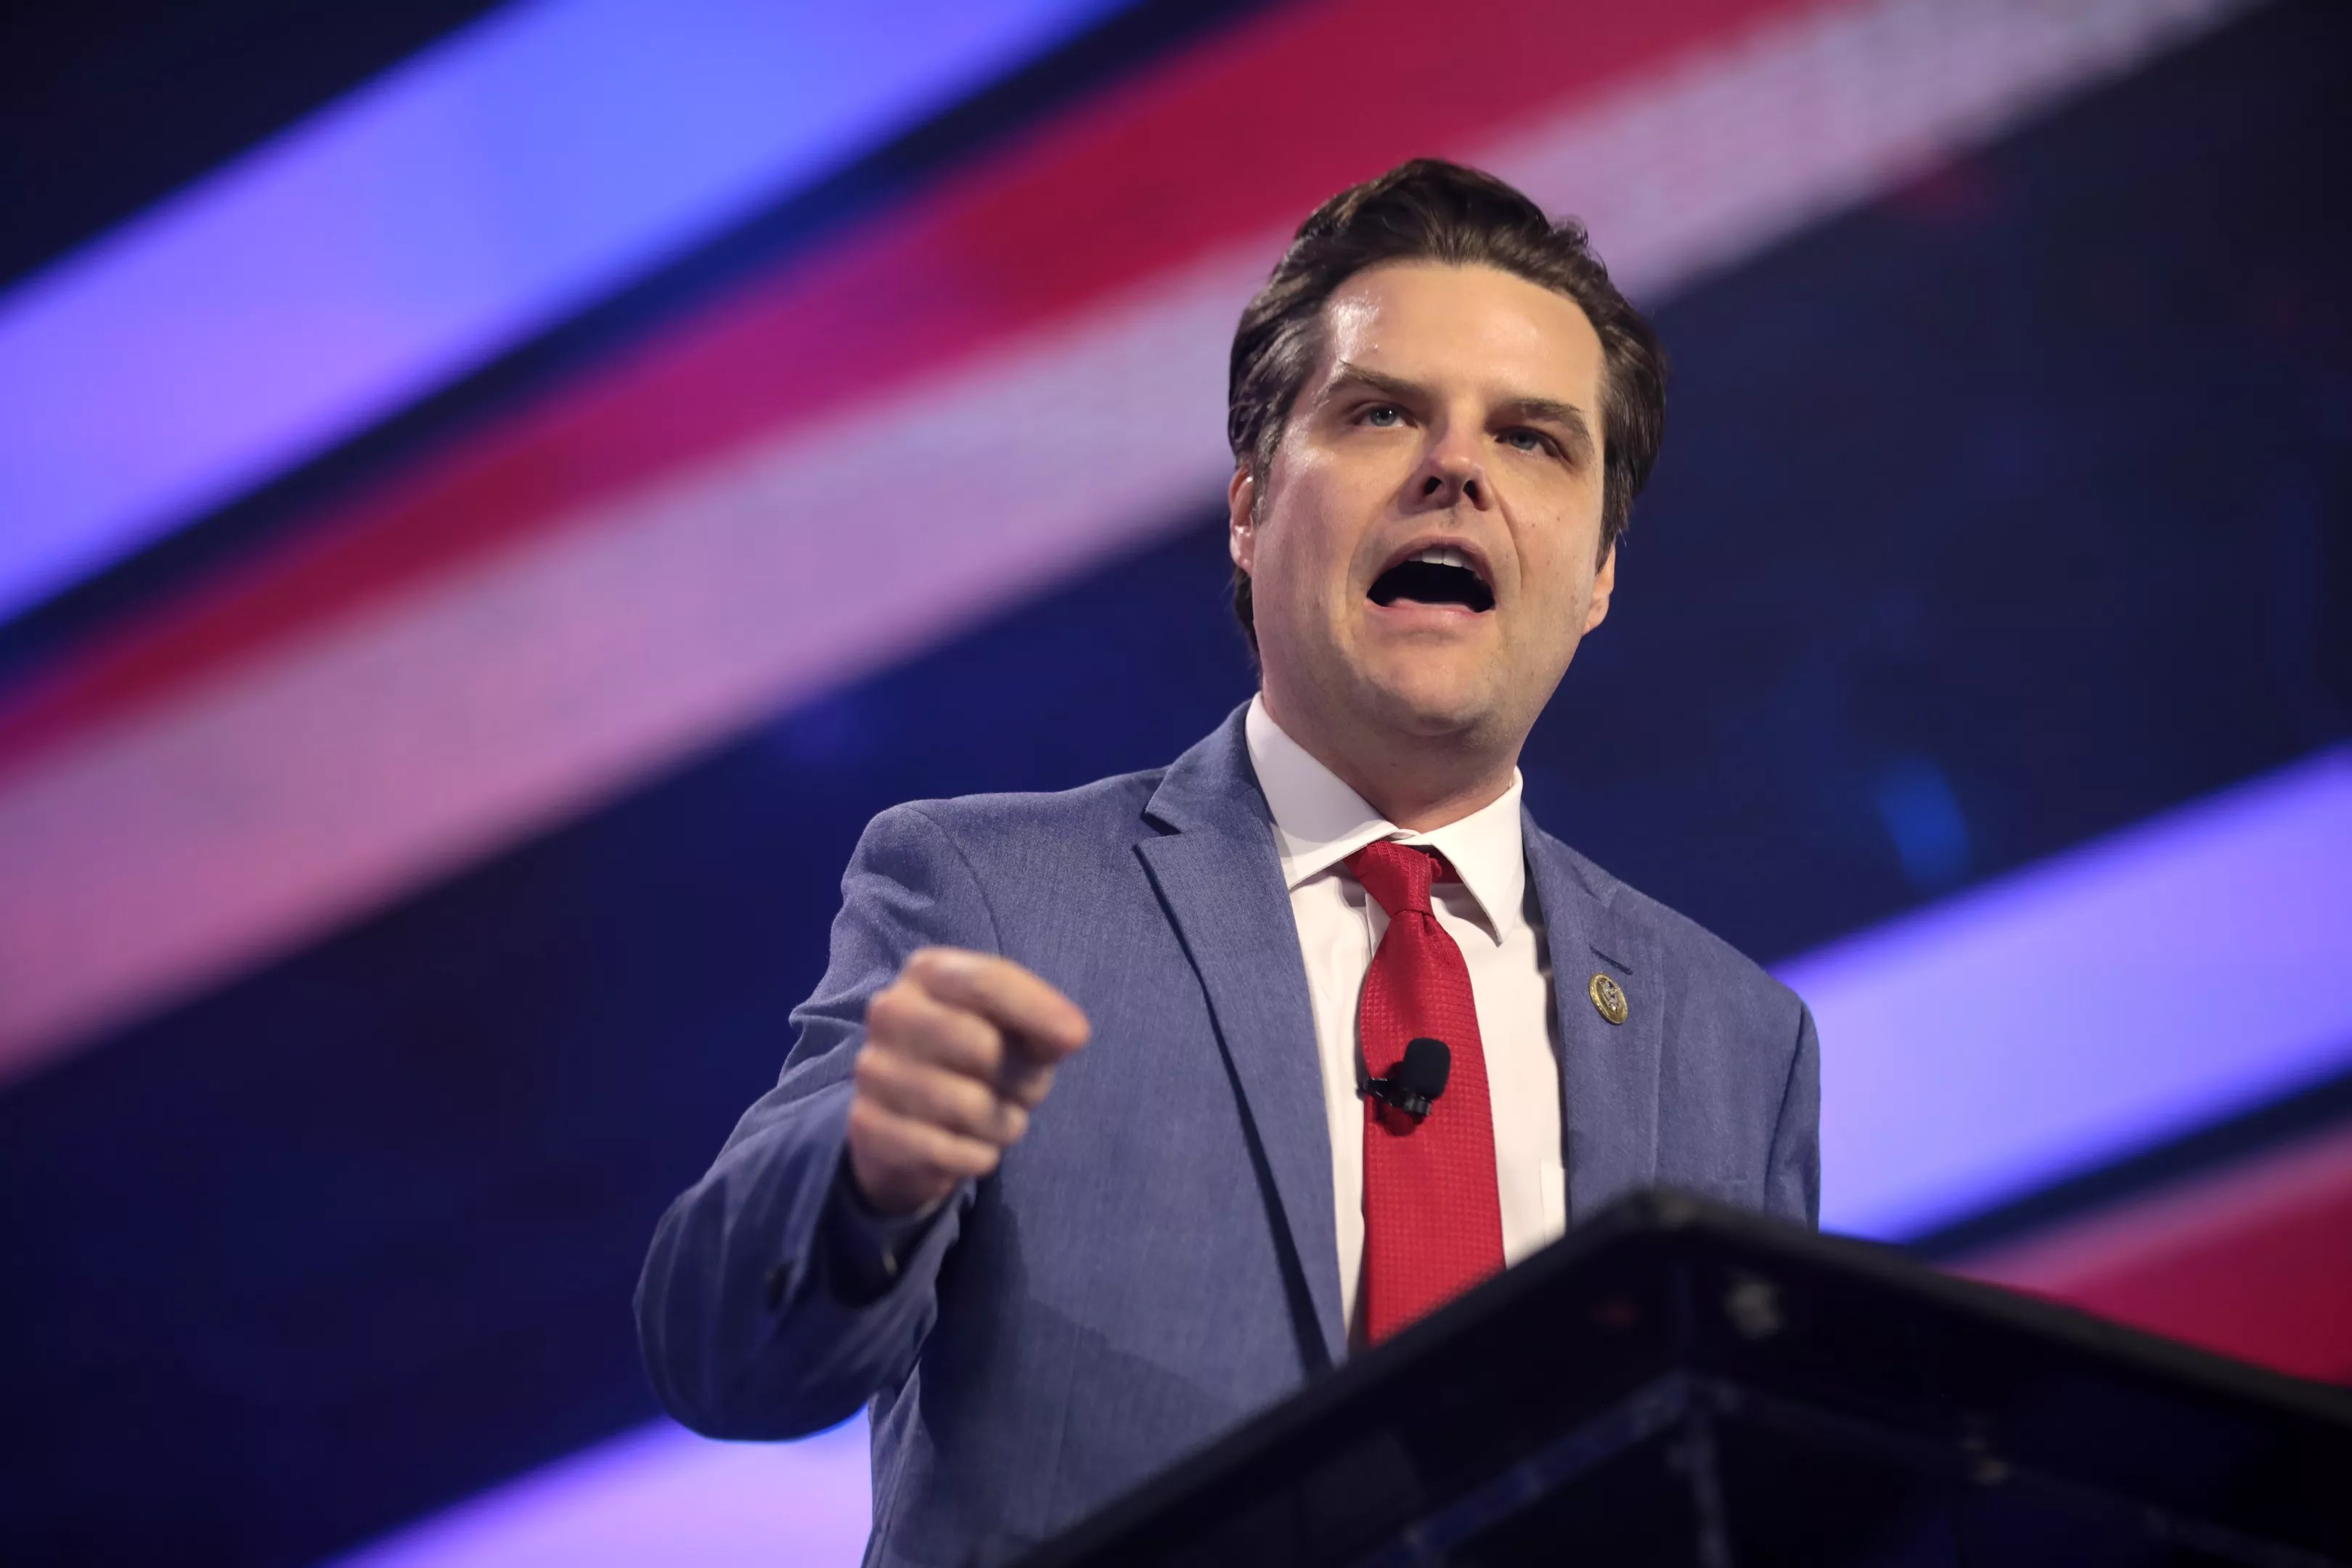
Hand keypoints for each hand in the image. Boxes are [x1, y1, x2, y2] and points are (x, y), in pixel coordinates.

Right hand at [846, 948, 1089, 1216]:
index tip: (1076, 1037)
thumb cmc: (976, 1061)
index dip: (1037, 1008)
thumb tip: (1072, 1034)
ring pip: (969, 1107)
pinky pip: (950, 1151)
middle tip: (1019, 1091)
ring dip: (1003, 1124)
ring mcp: (873, 1070)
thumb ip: (1044, 1024)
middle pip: (982, 1047)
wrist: (908, 1122)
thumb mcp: (1015, 1032)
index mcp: (928, 973)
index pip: (986, 981)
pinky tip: (970, 1147)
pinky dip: (979, 1157)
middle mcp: (890, 1012)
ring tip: (994, 1119)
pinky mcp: (867, 1127)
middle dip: (1021, 1080)